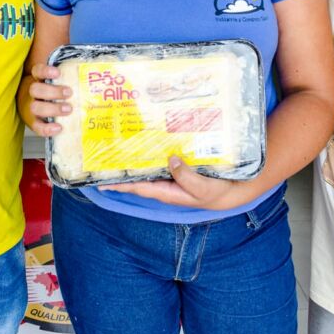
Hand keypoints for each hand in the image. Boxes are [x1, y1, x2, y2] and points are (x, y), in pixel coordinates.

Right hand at [24, 63, 70, 136]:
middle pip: (35, 89)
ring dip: (53, 109)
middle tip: (69, 93)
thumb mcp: (58, 82)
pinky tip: (59, 128)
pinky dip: (47, 128)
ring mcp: (31, 108)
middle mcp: (32, 93)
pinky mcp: (33, 123)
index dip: (46, 71)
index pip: (37, 71)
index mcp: (37, 80)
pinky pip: (36, 127)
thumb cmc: (54, 92)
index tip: (58, 73)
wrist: (38, 108)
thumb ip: (70, 77)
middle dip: (53, 92)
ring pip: (35, 107)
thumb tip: (93, 73)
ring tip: (68, 109)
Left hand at [102, 157, 251, 209]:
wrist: (232, 190)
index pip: (138, 188)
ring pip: (148, 167)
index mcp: (167, 191)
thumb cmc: (216, 192)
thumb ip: (186, 177)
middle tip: (103, 158)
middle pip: (138, 177)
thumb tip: (171, 159)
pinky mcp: (179, 167)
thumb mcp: (202, 188)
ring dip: (135, 158)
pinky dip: (153, 152)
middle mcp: (165, 183)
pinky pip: (161, 160)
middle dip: (122, 170)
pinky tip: (147, 141)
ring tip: (118, 146)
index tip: (101, 182)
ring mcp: (172, 175)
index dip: (120, 185)